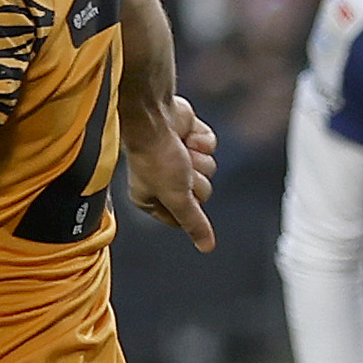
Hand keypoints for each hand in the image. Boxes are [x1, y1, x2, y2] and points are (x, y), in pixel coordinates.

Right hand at [121, 86, 218, 251]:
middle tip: (179, 167)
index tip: (178, 191)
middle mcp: (163, 179)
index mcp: (151, 198)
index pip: (185, 216)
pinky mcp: (189, 137)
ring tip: (180, 149)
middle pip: (201, 193)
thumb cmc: (155, 157)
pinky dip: (201, 139)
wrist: (154, 116)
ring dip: (198, 158)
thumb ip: (194, 223)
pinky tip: (186, 134)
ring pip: (208, 169)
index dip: (188, 203)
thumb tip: (206, 246)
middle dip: (195, 178)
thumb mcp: (178, 198)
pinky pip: (210, 146)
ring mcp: (177, 156)